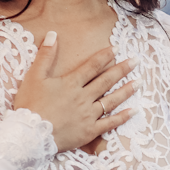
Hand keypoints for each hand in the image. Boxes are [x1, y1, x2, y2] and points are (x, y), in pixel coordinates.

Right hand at [12, 36, 137, 152]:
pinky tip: (134, 111)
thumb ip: (45, 55)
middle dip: (122, 70)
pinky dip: (122, 117)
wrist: (29, 135)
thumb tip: (52, 34)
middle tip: (136, 61)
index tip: (117, 48)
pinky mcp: (89, 131)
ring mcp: (88, 115)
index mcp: (71, 83)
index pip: (92, 66)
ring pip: (111, 100)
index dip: (105, 56)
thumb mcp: (34, 77)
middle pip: (106, 81)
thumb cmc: (30, 105)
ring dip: (127, 90)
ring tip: (139, 82)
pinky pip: (110, 123)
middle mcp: (83, 97)